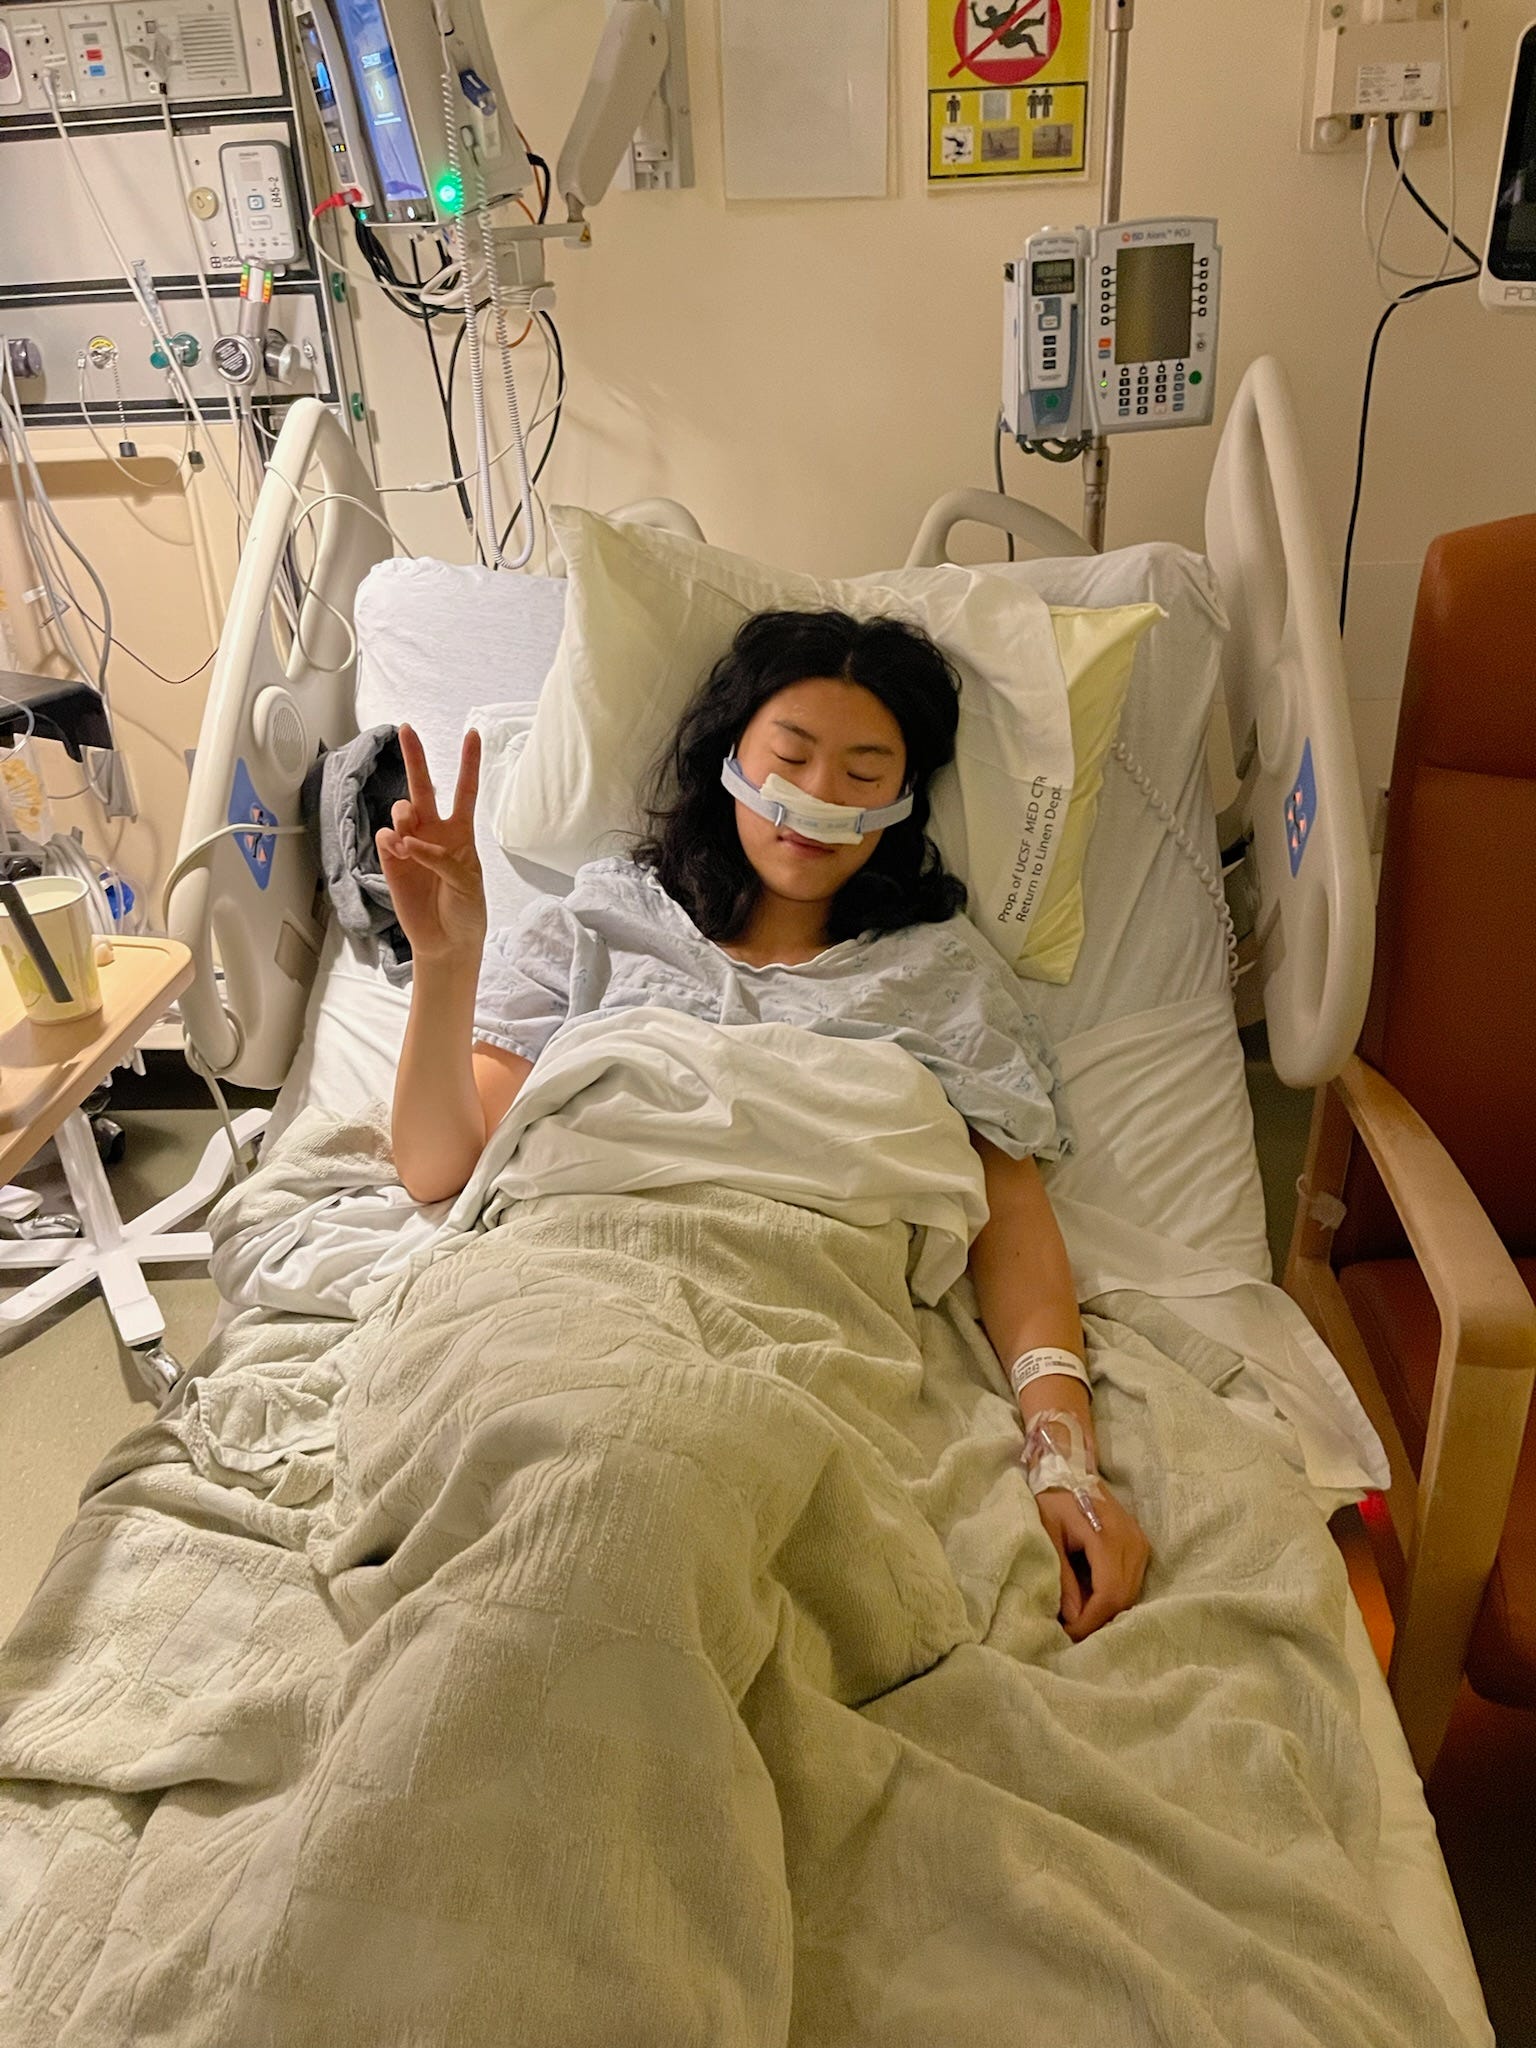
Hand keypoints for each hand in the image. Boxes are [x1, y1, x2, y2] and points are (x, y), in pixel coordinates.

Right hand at [375, 724, 485, 966]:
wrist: (447, 941)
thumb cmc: (465, 910)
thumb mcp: (468, 883)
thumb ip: (443, 858)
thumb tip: (409, 842)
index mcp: (460, 833)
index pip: (465, 791)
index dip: (468, 763)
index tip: (472, 733)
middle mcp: (433, 832)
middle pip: (422, 786)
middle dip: (414, 756)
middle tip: (406, 729)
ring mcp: (409, 845)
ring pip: (401, 809)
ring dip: (404, 814)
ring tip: (409, 836)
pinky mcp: (391, 862)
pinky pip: (386, 837)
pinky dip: (392, 841)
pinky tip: (399, 853)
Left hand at [1035, 1484, 1150, 1642]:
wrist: (1070, 1467)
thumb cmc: (1052, 1498)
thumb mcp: (1048, 1534)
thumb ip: (1062, 1576)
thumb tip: (1071, 1617)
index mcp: (1107, 1537)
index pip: (1109, 1593)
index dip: (1090, 1620)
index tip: (1068, 1634)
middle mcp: (1132, 1542)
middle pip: (1124, 1598)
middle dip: (1098, 1621)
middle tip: (1071, 1632)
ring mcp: (1140, 1543)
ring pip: (1131, 1593)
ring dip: (1106, 1610)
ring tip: (1078, 1618)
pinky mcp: (1140, 1545)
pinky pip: (1131, 1581)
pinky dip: (1113, 1596)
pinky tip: (1091, 1599)